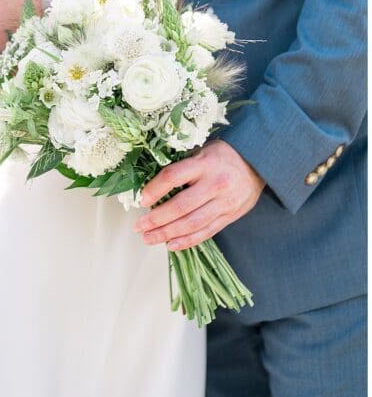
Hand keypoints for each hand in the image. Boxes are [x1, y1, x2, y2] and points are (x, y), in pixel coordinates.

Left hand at [133, 140, 264, 249]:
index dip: (154, 189)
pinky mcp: (230, 216)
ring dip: (167, 234)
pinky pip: (206, 232)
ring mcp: (224, 203)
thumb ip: (182, 167)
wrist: (258, 163)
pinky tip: (171, 244)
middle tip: (139, 226)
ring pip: (192, 224)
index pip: (173, 177)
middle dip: (156, 219)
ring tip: (148, 238)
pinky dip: (187, 241)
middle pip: (181, 206)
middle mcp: (215, 184)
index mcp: (204, 164)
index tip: (141, 200)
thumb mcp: (201, 151)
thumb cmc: (222, 155)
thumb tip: (153, 185)